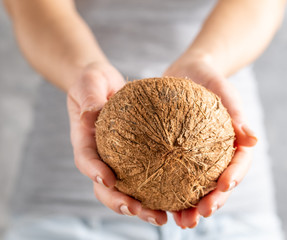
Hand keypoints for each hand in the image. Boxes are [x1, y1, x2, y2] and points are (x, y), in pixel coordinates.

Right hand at [67, 62, 166, 225]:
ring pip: (126, 189)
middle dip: (121, 202)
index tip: (109, 180)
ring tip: (163, 217)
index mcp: (85, 141)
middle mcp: (99, 157)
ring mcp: (115, 160)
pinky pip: (143, 176)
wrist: (101, 85)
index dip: (95, 173)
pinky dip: (157, 190)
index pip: (86, 160)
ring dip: (142, 206)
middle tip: (141, 211)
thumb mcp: (88, 84)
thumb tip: (91, 112)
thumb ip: (88, 97)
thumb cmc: (92, 83)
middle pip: (106, 187)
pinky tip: (176, 197)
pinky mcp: (131, 158)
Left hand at [163, 52, 257, 228]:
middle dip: (211, 203)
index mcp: (233, 143)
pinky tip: (155, 201)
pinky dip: (167, 190)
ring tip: (179, 221)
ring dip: (189, 207)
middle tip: (199, 216)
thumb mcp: (224, 91)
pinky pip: (173, 173)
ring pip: (196, 187)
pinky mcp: (177, 153)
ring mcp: (197, 156)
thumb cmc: (211, 79)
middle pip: (218, 185)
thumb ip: (237, 113)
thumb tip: (253, 140)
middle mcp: (216, 154)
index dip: (233, 178)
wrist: (189, 71)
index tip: (223, 187)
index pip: (239, 165)